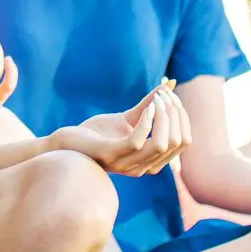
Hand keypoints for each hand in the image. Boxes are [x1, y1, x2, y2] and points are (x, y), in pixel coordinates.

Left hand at [49, 80, 188, 176]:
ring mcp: (127, 164)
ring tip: (158, 99)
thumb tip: (170, 84)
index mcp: (151, 160)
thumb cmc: (98, 133)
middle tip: (165, 95)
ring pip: (162, 143)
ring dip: (164, 116)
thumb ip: (149, 106)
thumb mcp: (128, 118)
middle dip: (176, 115)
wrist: (68, 144)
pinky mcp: (111, 155)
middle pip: (176, 142)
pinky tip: (147, 107)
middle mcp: (143, 167)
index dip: (183, 119)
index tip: (173, 98)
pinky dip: (146, 121)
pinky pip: (138, 141)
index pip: (183, 143)